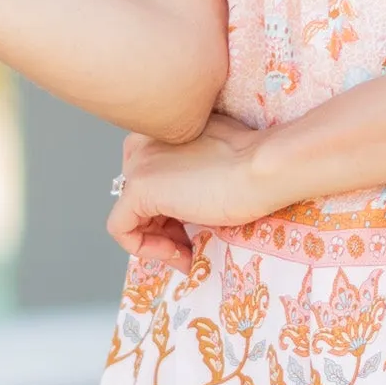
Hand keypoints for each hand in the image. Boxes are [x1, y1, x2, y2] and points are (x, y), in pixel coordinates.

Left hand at [106, 114, 276, 249]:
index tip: (196, 228)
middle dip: (164, 229)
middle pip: (139, 200)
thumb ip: (195, 171)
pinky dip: (145, 249)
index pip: (151, 181)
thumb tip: (190, 200)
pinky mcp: (139, 189)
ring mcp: (138, 164)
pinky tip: (179, 253)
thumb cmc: (255, 165)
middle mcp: (143, 142)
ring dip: (159, 243)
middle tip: (193, 245)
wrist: (264, 168)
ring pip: (130, 216)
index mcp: (163, 131)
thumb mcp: (218, 161)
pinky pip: (121, 229)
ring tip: (189, 253)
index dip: (171, 212)